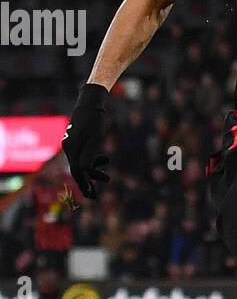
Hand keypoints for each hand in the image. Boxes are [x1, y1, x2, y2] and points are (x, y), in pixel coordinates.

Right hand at [62, 83, 110, 198]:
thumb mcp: (95, 138)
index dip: (84, 184)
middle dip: (88, 182)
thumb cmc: (94, 119)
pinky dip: (93, 160)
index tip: (92, 195)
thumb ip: (89, 155)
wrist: (90, 103)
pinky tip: (104, 160)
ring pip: (81, 163)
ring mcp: (72, 144)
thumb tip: (84, 172)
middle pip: (77, 169)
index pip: (76, 171)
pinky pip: (83, 155)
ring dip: (93, 171)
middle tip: (96, 195)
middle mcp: (68, 147)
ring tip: (106, 177)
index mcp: (71, 148)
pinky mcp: (77, 141)